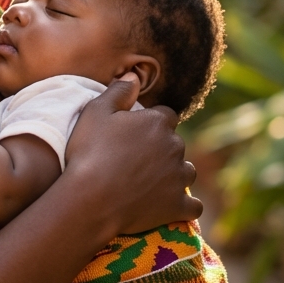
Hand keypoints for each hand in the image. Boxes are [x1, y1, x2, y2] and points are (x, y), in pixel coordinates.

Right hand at [63, 73, 200, 235]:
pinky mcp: (179, 205)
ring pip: (186, 172)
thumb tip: (135, 76)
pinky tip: (170, 206)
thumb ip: (118, 91)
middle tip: (135, 160)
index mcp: (158, 122)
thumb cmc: (90, 152)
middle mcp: (175, 146)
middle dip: (161, 149)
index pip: (166, 116)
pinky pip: (193, 206)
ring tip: (150, 183)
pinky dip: (184, 206)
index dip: (150, 123)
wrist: (91, 198)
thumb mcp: (95, 112)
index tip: (134, 134)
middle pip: (175, 143)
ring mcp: (179, 177)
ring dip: (174, 174)